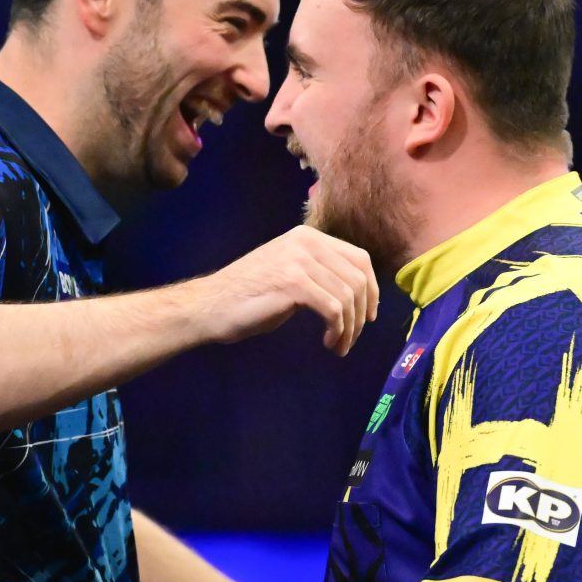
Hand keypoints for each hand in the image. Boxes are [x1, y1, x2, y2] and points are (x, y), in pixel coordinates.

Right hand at [192, 226, 378, 355]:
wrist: (209, 306)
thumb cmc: (249, 296)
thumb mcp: (290, 273)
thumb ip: (319, 274)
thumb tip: (355, 292)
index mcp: (308, 236)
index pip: (359, 259)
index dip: (372, 290)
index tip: (369, 316)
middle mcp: (307, 242)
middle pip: (358, 279)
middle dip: (360, 315)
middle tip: (350, 339)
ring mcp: (299, 260)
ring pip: (348, 296)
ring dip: (349, 328)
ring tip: (338, 345)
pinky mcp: (293, 282)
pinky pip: (333, 309)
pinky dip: (338, 330)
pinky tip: (329, 342)